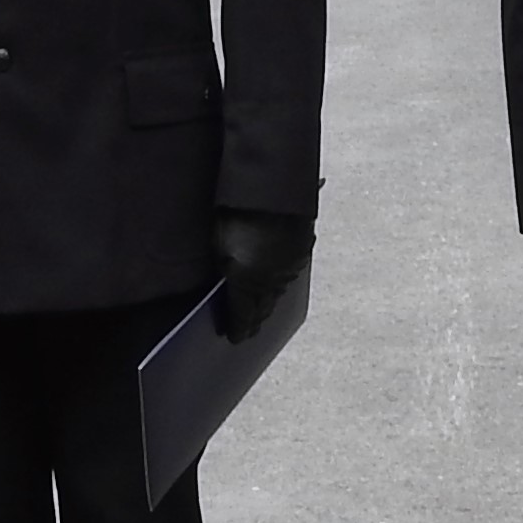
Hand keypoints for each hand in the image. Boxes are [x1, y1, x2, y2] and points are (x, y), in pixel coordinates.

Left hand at [208, 210, 314, 343]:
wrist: (269, 183)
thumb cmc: (233, 211)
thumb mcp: (218, 245)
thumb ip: (225, 271)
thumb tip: (230, 288)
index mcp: (246, 282)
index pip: (243, 316)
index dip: (239, 329)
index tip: (235, 338)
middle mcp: (272, 279)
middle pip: (264, 308)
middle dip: (255, 320)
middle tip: (249, 329)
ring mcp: (290, 264)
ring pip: (279, 291)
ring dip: (269, 301)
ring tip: (263, 309)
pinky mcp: (303, 247)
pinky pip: (291, 271)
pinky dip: (282, 279)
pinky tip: (278, 280)